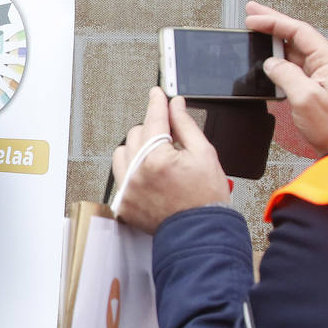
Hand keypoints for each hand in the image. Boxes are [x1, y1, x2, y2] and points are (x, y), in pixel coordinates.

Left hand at [111, 88, 229, 233]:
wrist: (201, 233)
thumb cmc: (206, 199)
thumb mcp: (204, 154)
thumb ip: (186, 125)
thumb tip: (175, 106)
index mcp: (157, 158)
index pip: (154, 119)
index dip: (157, 103)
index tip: (157, 94)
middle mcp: (137, 172)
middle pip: (137, 133)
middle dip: (153, 131)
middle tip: (171, 141)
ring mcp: (128, 189)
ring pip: (123, 152)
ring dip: (138, 150)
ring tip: (159, 160)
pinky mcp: (124, 202)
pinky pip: (121, 175)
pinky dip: (134, 171)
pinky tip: (152, 178)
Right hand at [245, 1, 327, 154]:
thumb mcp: (305, 98)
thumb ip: (285, 75)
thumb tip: (271, 63)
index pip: (298, 31)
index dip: (273, 22)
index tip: (253, 19)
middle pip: (296, 36)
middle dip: (273, 23)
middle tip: (252, 14)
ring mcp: (323, 74)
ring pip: (294, 50)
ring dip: (274, 41)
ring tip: (256, 32)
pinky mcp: (317, 87)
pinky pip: (295, 67)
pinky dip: (279, 60)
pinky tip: (267, 60)